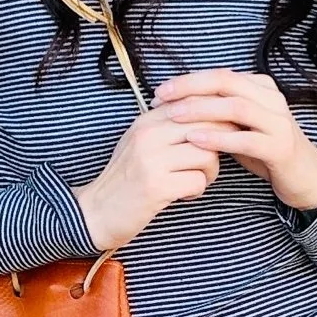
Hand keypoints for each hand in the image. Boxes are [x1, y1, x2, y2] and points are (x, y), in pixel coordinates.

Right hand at [74, 107, 220, 251]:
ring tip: (196, 180)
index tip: (217, 136)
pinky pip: (198, 181)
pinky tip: (184, 195)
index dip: (216, 119)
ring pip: (207, 154)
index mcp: (146, 121)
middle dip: (219, 146)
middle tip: (209, 162)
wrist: (96, 213)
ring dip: (210, 171)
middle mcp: (148, 135)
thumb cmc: (126, 179)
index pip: (195, 103)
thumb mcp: (141, 143)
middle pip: (207, 126)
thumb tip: (209, 113)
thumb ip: (168, 126)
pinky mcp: (156, 186)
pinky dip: (197, 190)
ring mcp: (151, 160)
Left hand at [152, 69, 316, 213]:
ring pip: (237, 107)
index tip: (161, 91)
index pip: (220, 74)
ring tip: (175, 116)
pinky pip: (246, 139)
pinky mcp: (280, 148)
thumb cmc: (264, 148)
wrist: (303, 175)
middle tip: (162, 98)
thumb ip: (217, 110)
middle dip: (191, 88)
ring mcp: (279, 123)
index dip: (189, 80)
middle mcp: (272, 100)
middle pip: (227, 83)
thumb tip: (177, 101)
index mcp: (261, 88)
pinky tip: (195, 139)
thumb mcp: (239, 124)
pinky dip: (219, 138)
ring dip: (202, 110)